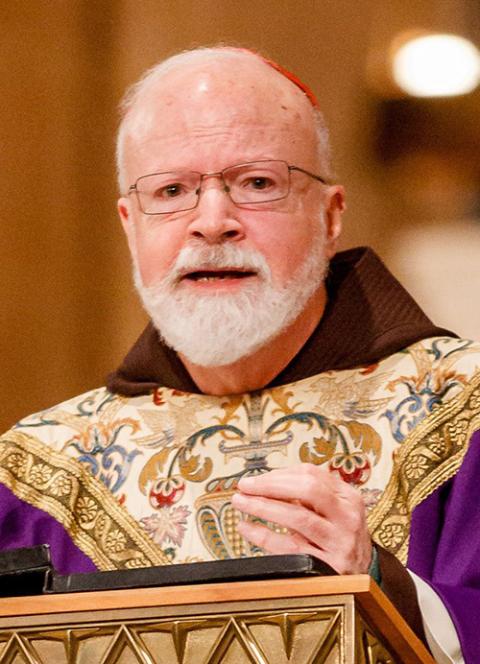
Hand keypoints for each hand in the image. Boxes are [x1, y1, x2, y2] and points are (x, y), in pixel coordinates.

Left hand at [231, 463, 371, 573]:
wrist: (363, 579)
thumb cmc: (340, 539)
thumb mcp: (334, 512)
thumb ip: (309, 495)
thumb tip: (268, 481)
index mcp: (348, 497)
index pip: (311, 474)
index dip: (279, 474)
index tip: (257, 478)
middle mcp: (347, 517)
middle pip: (307, 489)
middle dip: (270, 485)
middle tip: (245, 486)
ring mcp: (340, 542)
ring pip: (297, 517)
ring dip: (263, 506)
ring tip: (241, 502)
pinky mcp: (328, 566)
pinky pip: (289, 548)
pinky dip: (263, 536)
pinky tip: (246, 528)